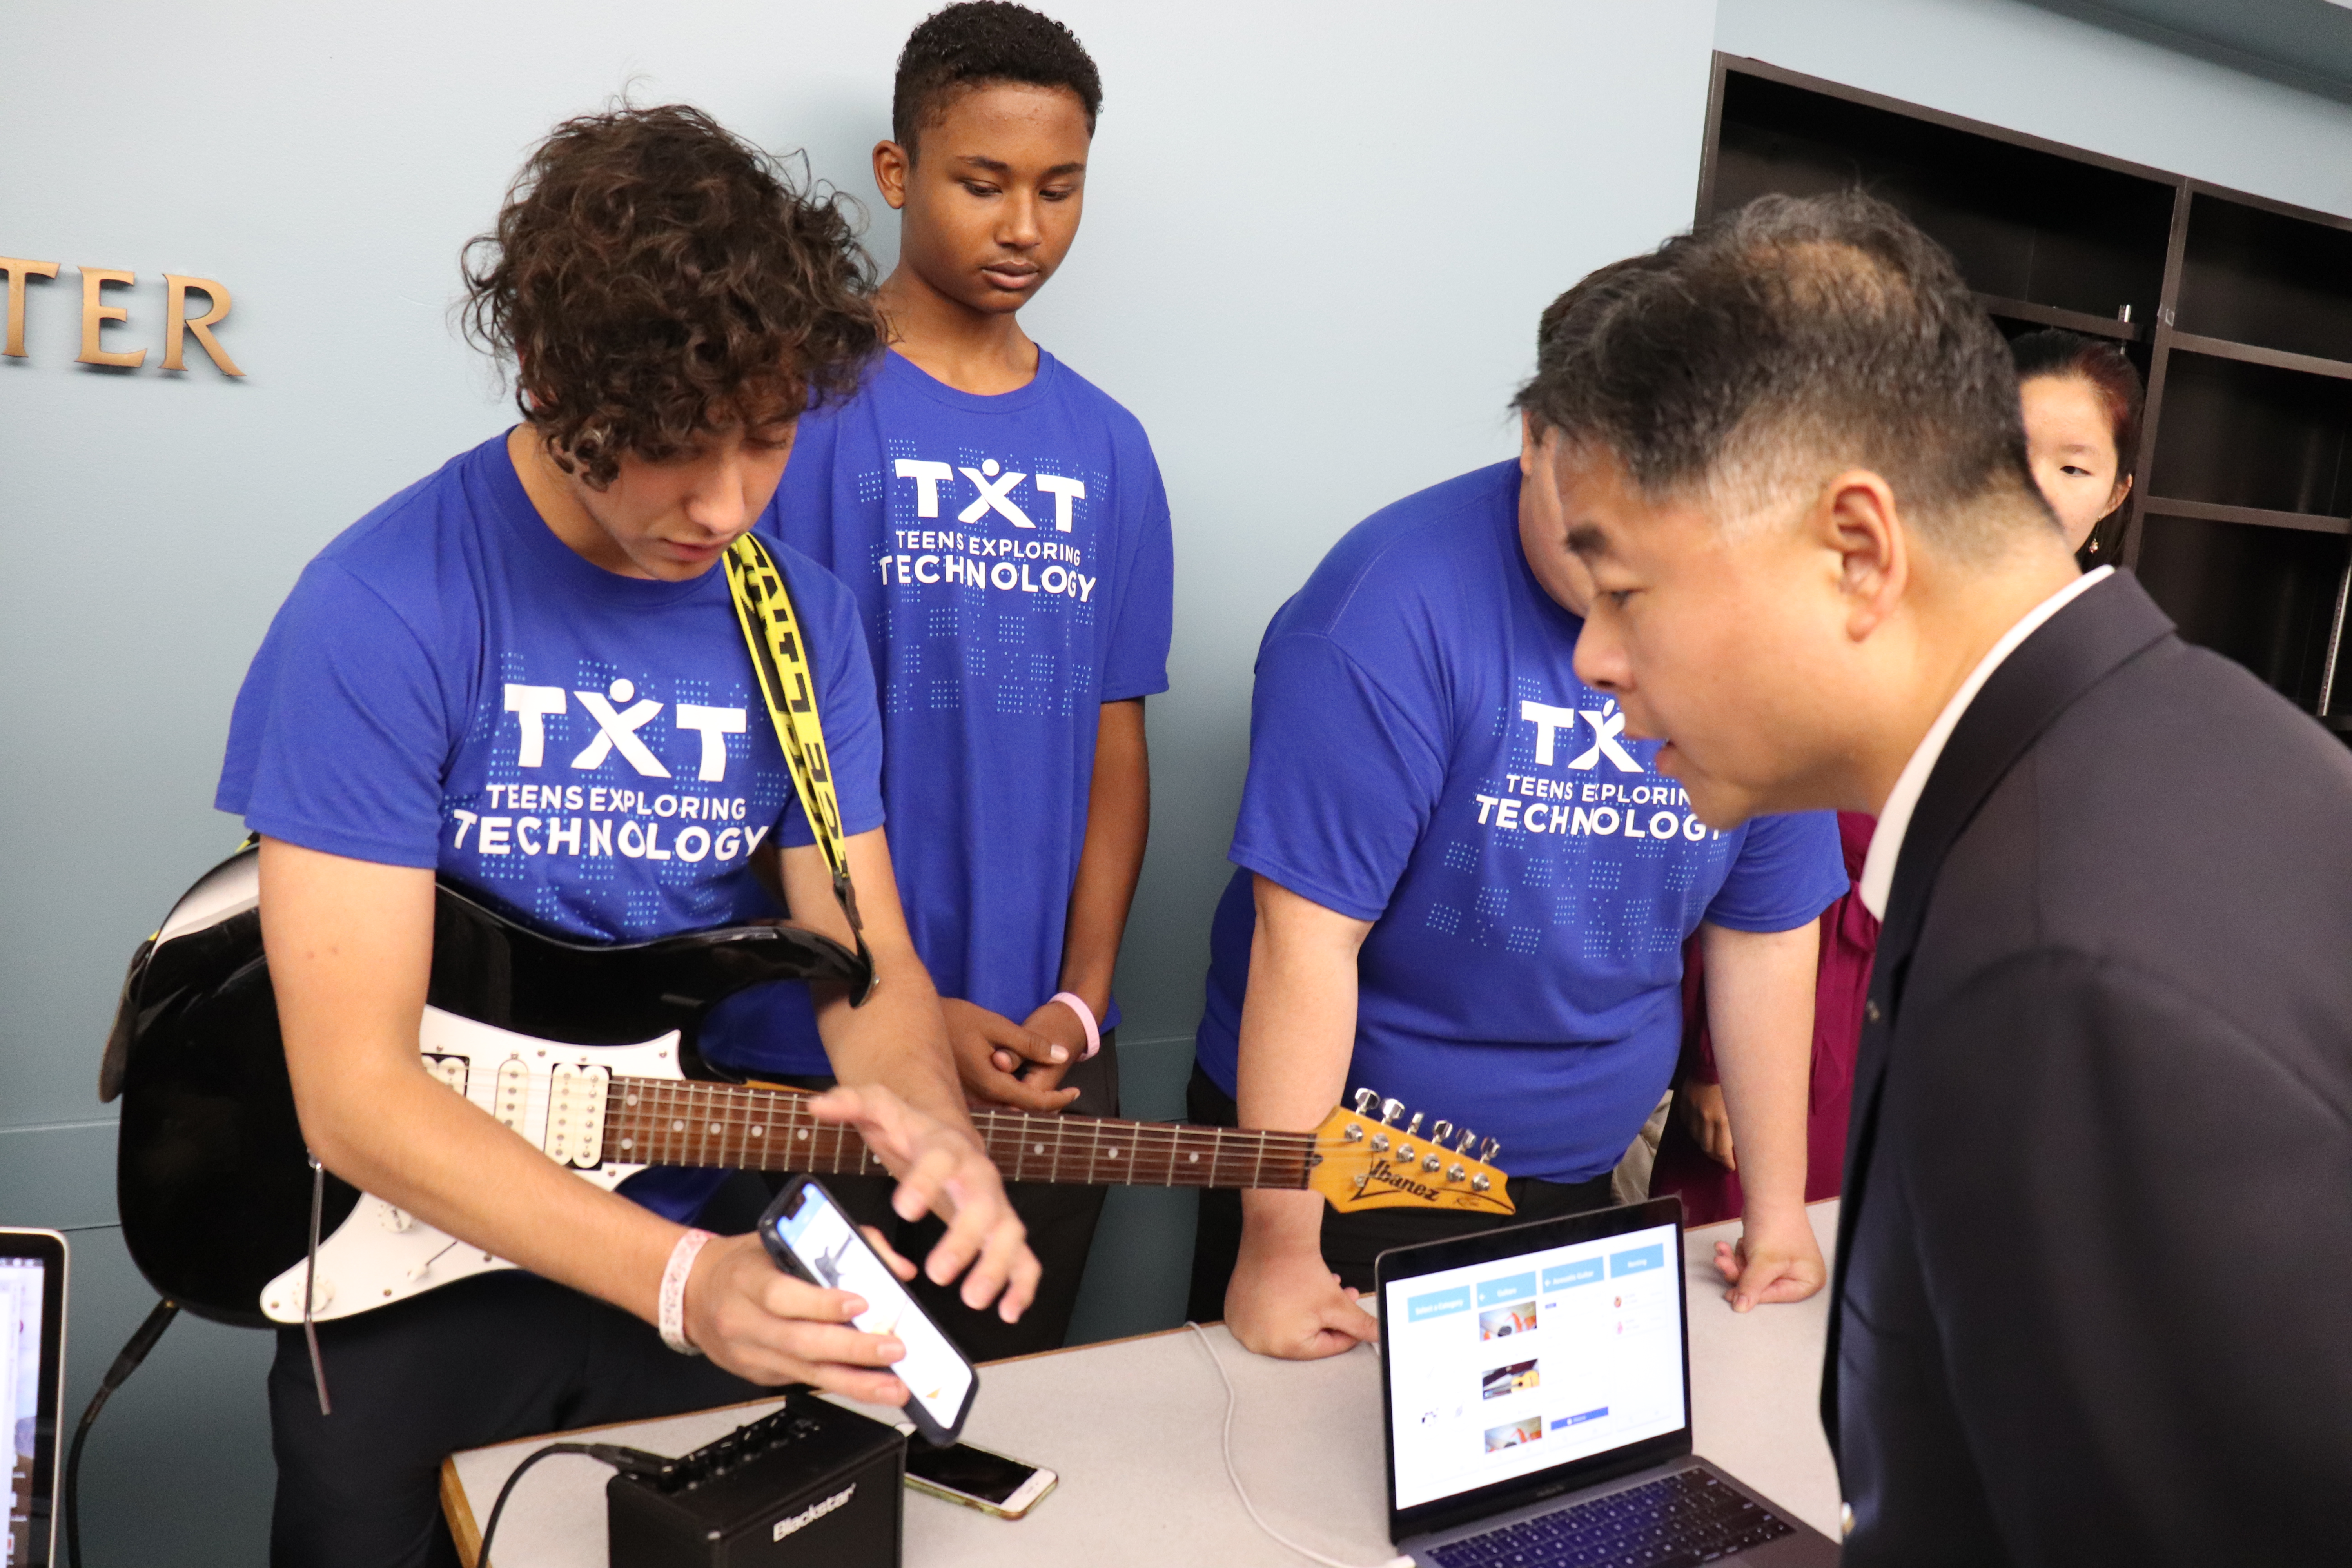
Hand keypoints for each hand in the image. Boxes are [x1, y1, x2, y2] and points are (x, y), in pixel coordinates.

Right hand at [679, 1229, 917, 1401]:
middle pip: (800, 1341)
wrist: (693, 1294)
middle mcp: (744, 1319)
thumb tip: (896, 1267)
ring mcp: (750, 1353)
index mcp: (747, 1278)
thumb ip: (843, 1243)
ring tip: (892, 1388)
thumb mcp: (783, 1238)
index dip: (821, 1303)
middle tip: (893, 1349)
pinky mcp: (759, 1375)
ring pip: (806, 1373)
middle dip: (852, 1349)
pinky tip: (869, 1387)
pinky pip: (803, 1382)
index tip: (861, 1304)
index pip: (782, 1295)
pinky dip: (840, 1385)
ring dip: (855, 1383)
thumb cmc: (746, 1263)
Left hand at [806, 1082, 1040, 1321]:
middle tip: (939, 1272)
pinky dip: (1022, 1285)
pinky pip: (1025, 1258)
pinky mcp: (1005, 1231)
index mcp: (945, 1147)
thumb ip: (849, 1105)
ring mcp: (996, 1204)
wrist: (950, 1139)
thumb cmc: (913, 1132)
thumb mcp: (880, 1110)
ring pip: (1009, 1233)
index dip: (925, 1183)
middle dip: (964, 1240)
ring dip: (995, 1267)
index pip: (940, 1160)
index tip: (904, 1207)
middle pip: (982, 1204)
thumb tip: (816, 1106)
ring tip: (973, 1299)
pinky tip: (1008, 1311)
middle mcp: (978, 1175)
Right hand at [941, 997, 1081, 1113]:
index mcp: (989, 1083)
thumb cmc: (956, 1018)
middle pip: (1019, 1107)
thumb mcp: (996, 1025)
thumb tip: (1062, 1056)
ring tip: (1049, 1088)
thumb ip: (1030, 1044)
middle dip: (1045, 1101)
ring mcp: (966, 1097)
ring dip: (1028, 1099)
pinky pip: (991, 1100)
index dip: (1058, 1099)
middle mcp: (977, 1097)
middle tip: (1067, 1092)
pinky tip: (1017, 1080)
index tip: (1076, 1091)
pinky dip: (1010, 1094)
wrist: (915, 1019)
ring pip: (1005, 1105)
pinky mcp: (959, 1093)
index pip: (1032, 1101)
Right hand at [1224, 1242, 1380, 1359]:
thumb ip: (1360, 1325)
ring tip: (1322, 1290)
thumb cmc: (1300, 1271)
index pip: (1323, 1349)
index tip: (1352, 1323)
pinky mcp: (1236, 1308)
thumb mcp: (1337, 1304)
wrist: (1275, 1237)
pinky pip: (1266, 1314)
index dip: (1345, 1333)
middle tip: (1340, 1302)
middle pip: (1304, 1337)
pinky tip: (1298, 1290)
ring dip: (1308, 1311)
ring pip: (1287, 1324)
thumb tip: (1379, 1335)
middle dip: (1327, 1319)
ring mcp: (1242, 1324)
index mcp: (1281, 1346)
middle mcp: (1256, 1340)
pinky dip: (1284, 1305)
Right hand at [1679, 1080, 1734, 1169]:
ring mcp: (1693, 1112)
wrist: (1712, 1060)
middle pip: (1708, 1148)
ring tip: (1713, 1145)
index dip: (1726, 1162)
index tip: (1731, 1167)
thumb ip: (1738, 1124)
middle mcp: (1706, 1119)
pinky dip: (1695, 1131)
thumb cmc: (1734, 1081)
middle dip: (1716, 1157)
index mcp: (1724, 1119)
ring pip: (1697, 1138)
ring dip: (1705, 1144)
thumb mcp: (1742, 1105)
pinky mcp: (1683, 1105)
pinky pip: (1688, 1125)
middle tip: (1723, 1158)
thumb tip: (1740, 1143)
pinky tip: (1702, 1130)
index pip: (1722, 1151)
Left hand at [1711, 1211, 1825, 1311]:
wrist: (1768, 1193)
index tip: (1731, 1295)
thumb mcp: (1764, 1263)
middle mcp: (1798, 1272)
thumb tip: (1741, 1307)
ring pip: (1751, 1272)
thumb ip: (1752, 1287)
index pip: (1776, 1295)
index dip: (1752, 1294)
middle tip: (1721, 1263)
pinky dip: (1738, 1253)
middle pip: (1761, 1284)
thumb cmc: (1777, 1226)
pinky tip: (1728, 1245)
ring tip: (1722, 1251)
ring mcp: (1782, 1261)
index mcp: (1808, 1280)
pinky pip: (1749, 1260)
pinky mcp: (1768, 1251)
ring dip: (1734, 1262)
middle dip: (1739, 1273)